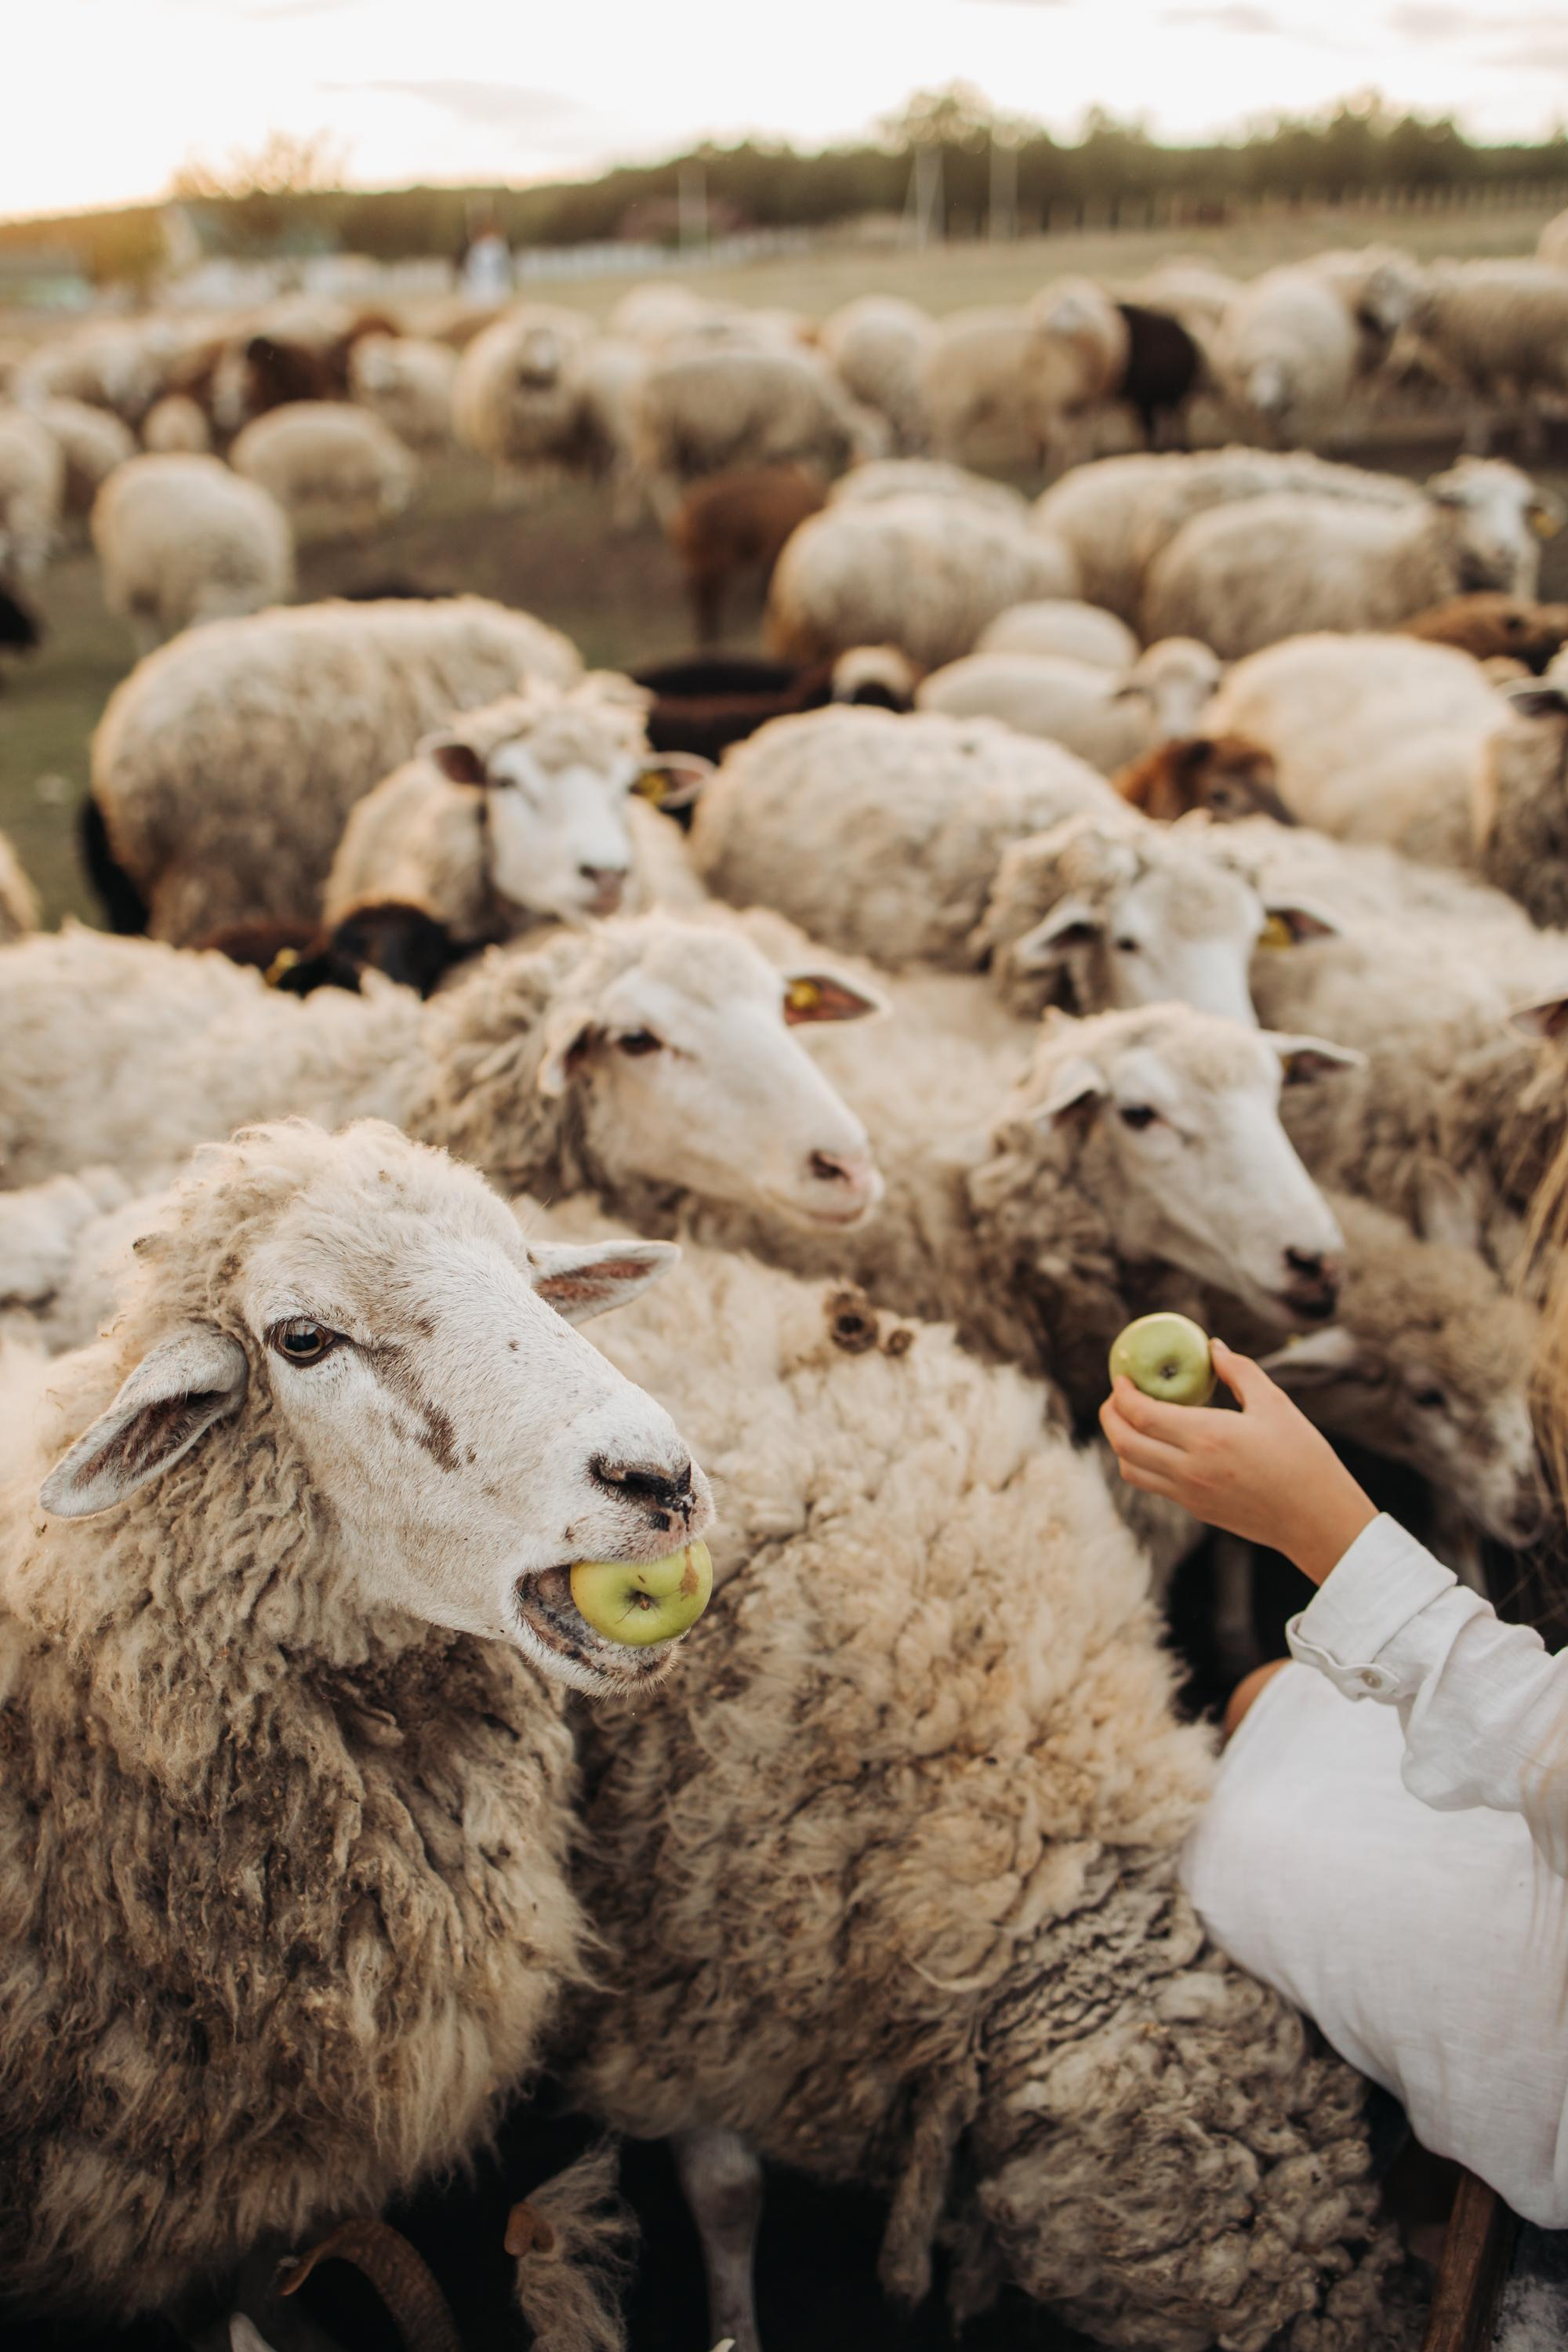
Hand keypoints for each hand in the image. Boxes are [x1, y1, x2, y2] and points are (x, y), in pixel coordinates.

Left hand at [1099, 1338, 1376, 1584]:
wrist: (1317, 1520)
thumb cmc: (1303, 1458)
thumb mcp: (1276, 1405)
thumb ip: (1239, 1372)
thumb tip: (1213, 1347)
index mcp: (1207, 1437)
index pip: (1141, 1414)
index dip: (1122, 1393)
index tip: (1121, 1376)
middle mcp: (1189, 1468)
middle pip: (1123, 1442)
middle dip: (1110, 1415)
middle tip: (1116, 1396)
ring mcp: (1189, 1494)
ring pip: (1130, 1469)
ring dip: (1121, 1442)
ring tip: (1132, 1420)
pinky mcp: (1196, 1509)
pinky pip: (1153, 1483)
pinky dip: (1142, 1460)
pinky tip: (1159, 1443)